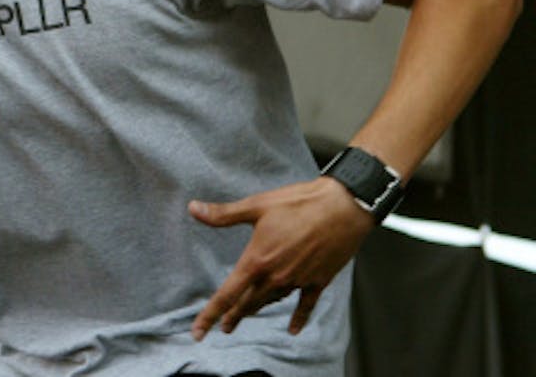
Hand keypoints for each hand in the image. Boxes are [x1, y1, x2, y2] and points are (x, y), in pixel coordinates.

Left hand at [189, 177, 373, 339]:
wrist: (343, 207)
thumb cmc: (299, 203)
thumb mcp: (256, 205)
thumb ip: (223, 214)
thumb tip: (193, 209)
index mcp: (257, 260)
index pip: (227, 295)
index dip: (210, 315)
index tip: (198, 333)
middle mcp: (276, 276)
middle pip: (249, 303)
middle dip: (233, 316)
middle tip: (224, 327)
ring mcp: (298, 280)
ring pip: (272, 302)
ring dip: (258, 310)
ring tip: (246, 316)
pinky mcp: (318, 281)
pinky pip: (305, 305)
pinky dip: (298, 318)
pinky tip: (294, 329)